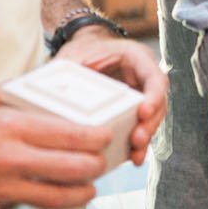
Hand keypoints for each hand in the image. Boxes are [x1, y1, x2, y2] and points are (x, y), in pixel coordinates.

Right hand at [0, 87, 114, 208]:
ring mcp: (1, 189)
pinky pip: (26, 205)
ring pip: (58, 197)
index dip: (97, 138)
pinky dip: (43, 199)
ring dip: (80, 193)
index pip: (71, 134)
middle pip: (74, 169)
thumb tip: (42, 89)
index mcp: (9, 127)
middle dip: (96, 167)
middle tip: (102, 162)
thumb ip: (12, 95)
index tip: (106, 136)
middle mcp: (10, 160)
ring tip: (88, 187)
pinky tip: (50, 193)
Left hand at [55, 27, 167, 164]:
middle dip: (149, 125)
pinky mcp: (133, 112)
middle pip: (157, 104)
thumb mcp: (75, 55)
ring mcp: (141, 96)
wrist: (85, 51)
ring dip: (145, 139)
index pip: (155, 78)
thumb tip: (50, 94)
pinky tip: (131, 159)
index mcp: (137, 58)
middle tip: (136, 140)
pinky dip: (136, 145)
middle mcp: (144, 78)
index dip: (153, 97)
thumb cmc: (82, 50)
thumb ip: (68, 70)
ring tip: (135, 156)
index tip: (142, 113)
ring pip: (151, 120)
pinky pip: (139, 129)